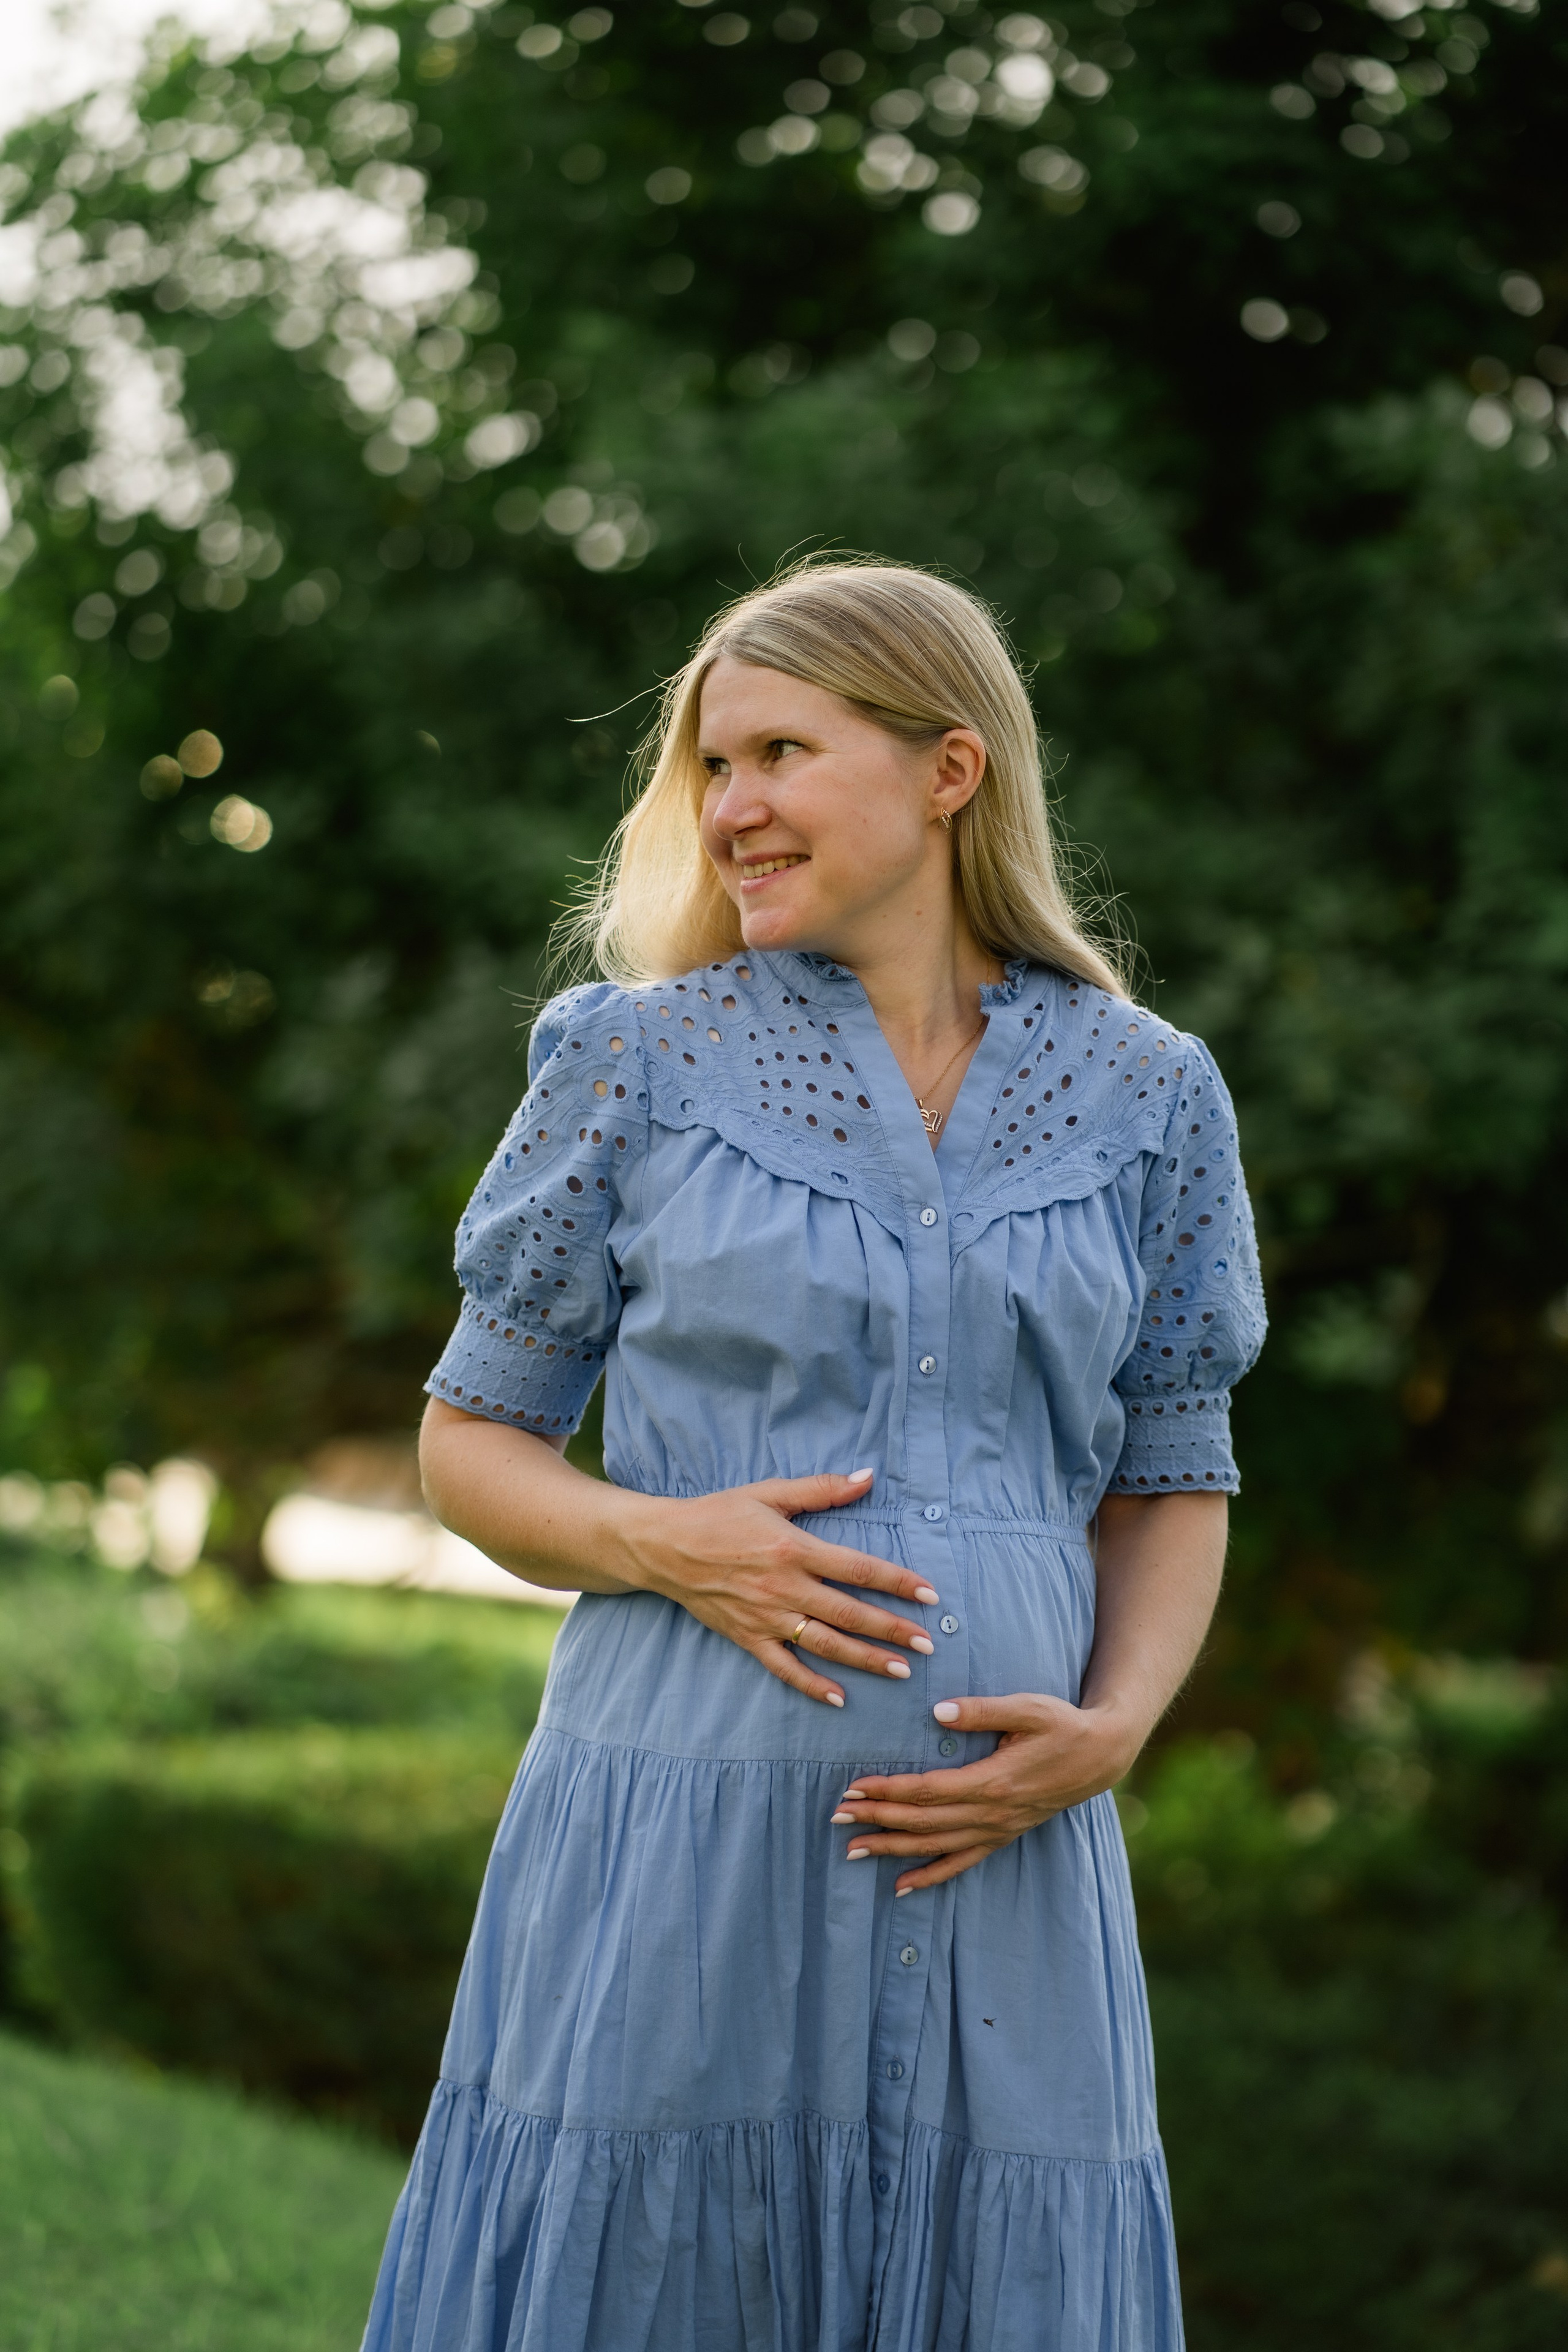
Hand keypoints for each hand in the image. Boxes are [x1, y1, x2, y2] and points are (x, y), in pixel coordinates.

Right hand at [617, 1468, 939, 1706]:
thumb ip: (822, 1488)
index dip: (899, 1583)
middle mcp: (785, 1587)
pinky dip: (812, 1685)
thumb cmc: (719, 1514)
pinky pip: (784, 1667)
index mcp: (795, 1548)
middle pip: (851, 1613)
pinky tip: (840, 1698)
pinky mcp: (747, 1637)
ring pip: (826, 1645)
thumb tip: (868, 1477)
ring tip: (902, 1671)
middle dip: (894, 1630)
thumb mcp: (770, 1492)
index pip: (859, 1569)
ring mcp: (766, 1617)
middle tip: (929, 1645)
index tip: (930, 1595)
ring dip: (866, 1660)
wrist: (663, 1545)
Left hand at [830, 1692, 1143, 1890]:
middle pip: (923, 1821)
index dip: (888, 1791)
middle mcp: (991, 1813)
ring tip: (853, 1850)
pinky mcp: (1002, 1836)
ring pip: (935, 1846)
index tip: (853, 1788)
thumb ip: (983, 1710)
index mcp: (992, 1781)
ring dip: (892, 1848)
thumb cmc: (1062, 1725)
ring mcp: (996, 1829)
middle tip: (836, 1817)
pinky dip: (929, 1876)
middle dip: (877, 1819)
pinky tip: (901, 1886)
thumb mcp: (1028, 1708)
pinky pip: (961, 1863)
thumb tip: (938, 1711)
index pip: (927, 1790)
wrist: (1100, 1757)